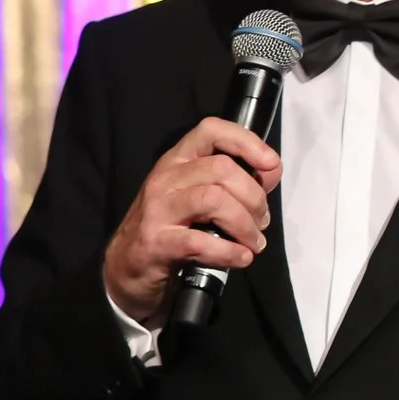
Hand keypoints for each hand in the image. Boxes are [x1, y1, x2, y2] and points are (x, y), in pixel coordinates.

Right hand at [102, 119, 281, 321]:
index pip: (211, 130)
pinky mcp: (156, 243)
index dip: (247, 142)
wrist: (127, 269)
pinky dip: (230, 252)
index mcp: (178, 161)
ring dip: (245, 225)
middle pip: (222, 169)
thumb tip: (271, 172)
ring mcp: (158, 210)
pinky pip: (201, 241)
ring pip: (214, 199)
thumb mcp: (199, 197)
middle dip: (254, 197)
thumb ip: (235, 182)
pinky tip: (241, 258)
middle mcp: (166, 179)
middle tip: (260, 222)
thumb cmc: (172, 229)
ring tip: (252, 242)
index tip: (270, 165)